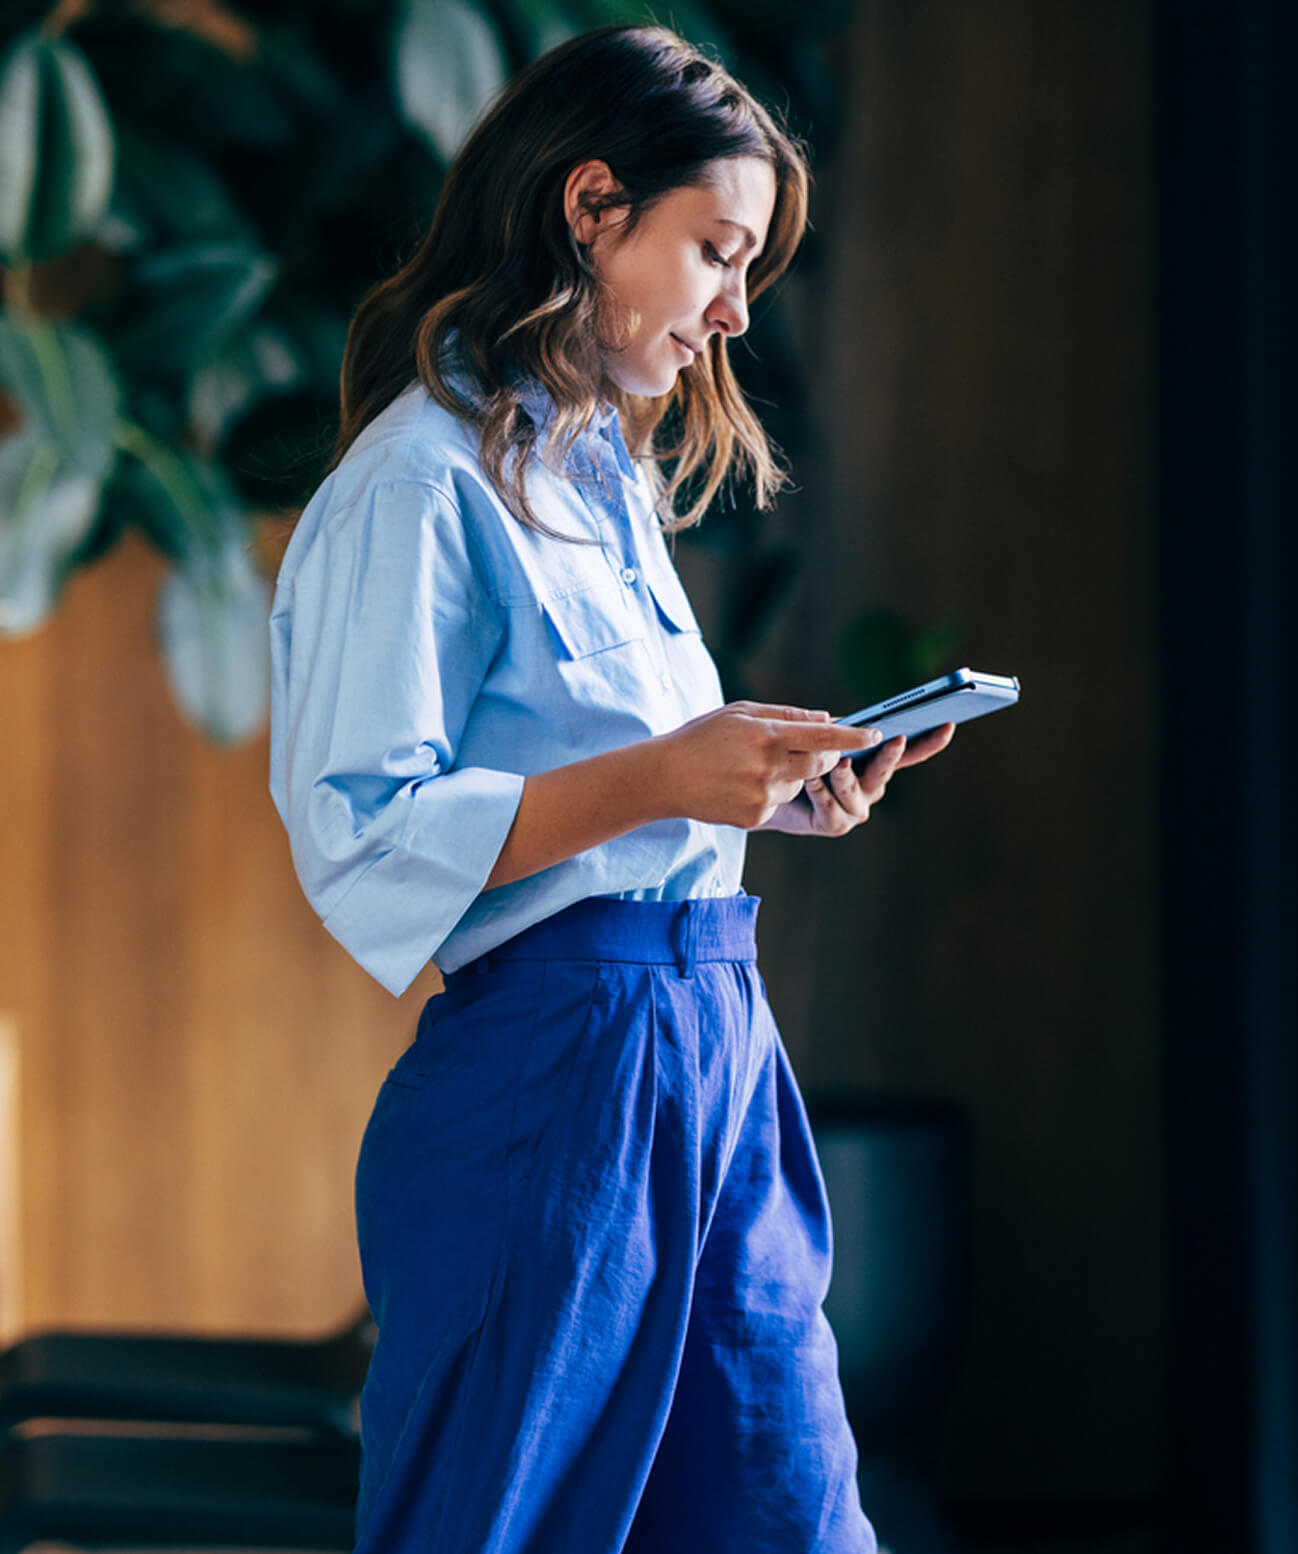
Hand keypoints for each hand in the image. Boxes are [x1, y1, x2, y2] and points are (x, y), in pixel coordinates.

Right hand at [654, 702, 881, 828]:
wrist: (664, 777)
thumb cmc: (703, 738)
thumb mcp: (741, 712)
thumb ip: (787, 715)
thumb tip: (827, 719)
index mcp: (767, 735)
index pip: (823, 737)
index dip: (853, 737)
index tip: (875, 735)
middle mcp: (768, 767)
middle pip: (820, 764)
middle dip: (825, 756)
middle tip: (812, 748)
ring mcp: (762, 796)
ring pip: (798, 785)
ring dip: (791, 775)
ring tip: (752, 765)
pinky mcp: (755, 818)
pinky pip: (778, 803)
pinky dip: (769, 792)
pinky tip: (740, 784)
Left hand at [756, 722, 955, 836]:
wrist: (762, 786)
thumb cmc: (792, 756)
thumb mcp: (817, 735)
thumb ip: (838, 729)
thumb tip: (859, 724)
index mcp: (873, 761)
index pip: (908, 751)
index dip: (929, 740)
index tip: (948, 724)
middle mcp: (870, 786)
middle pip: (886, 771)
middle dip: (890, 755)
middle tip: (896, 738)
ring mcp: (854, 808)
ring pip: (858, 793)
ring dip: (845, 777)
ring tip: (834, 762)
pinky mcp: (834, 824)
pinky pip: (834, 811)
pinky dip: (822, 793)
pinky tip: (811, 780)